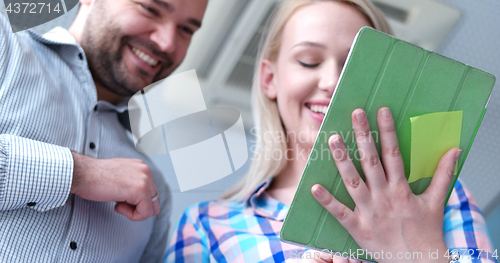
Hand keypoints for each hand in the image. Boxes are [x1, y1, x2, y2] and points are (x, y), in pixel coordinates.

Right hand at [70, 152, 159, 220]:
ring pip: (152, 208)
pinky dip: (132, 215)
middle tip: (120, 205)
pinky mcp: (140, 189)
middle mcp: (145, 171)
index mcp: (141, 168)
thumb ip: (131, 185)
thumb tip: (138, 200)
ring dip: (135, 212)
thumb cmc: (93, 177)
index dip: (137, 203)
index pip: (151, 193)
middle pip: (154, 201)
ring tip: (118, 204)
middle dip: (138, 208)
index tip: (122, 201)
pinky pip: (145, 212)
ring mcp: (144, 179)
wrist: (81, 173)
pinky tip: (117, 206)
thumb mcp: (119, 177)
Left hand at [311, 107, 459, 262]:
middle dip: (363, 136)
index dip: (387, 131)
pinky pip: (339, 213)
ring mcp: (369, 212)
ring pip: (353, 181)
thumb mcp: (437, 201)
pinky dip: (327, 201)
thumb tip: (454, 150)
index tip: (381, 111)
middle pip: (372, 161)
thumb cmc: (426, 232)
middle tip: (355, 114)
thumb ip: (443, 174)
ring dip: (342, 160)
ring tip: (332, 139)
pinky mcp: (358, 228)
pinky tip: (314, 187)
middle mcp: (384, 197)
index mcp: (402, 189)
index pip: (393, 154)